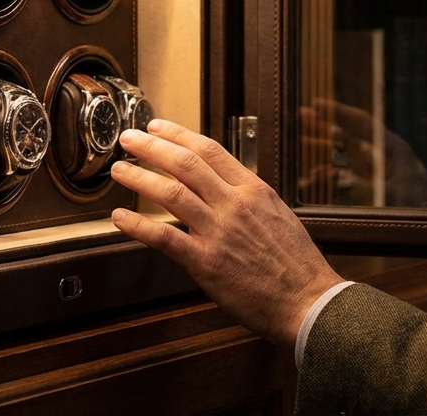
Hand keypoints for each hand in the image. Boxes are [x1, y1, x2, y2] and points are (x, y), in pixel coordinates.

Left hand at [109, 119, 343, 346]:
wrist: (307, 300)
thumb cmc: (295, 264)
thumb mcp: (277, 215)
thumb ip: (248, 199)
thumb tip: (223, 186)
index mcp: (254, 189)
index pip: (210, 151)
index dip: (178, 135)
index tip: (157, 127)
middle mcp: (234, 204)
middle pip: (186, 163)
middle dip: (152, 147)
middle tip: (129, 139)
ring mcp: (219, 231)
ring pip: (171, 193)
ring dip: (140, 178)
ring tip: (120, 170)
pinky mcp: (206, 262)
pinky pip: (164, 238)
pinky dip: (138, 226)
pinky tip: (120, 218)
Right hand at [298, 99, 426, 207]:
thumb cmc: (422, 208)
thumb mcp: (395, 197)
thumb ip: (367, 188)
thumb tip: (339, 178)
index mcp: (393, 149)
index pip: (363, 123)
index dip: (340, 112)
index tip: (317, 104)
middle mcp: (382, 156)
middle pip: (350, 134)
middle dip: (326, 125)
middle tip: (302, 114)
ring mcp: (375, 171)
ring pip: (345, 153)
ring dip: (324, 147)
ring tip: (301, 139)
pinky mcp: (370, 187)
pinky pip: (345, 175)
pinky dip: (329, 173)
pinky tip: (313, 175)